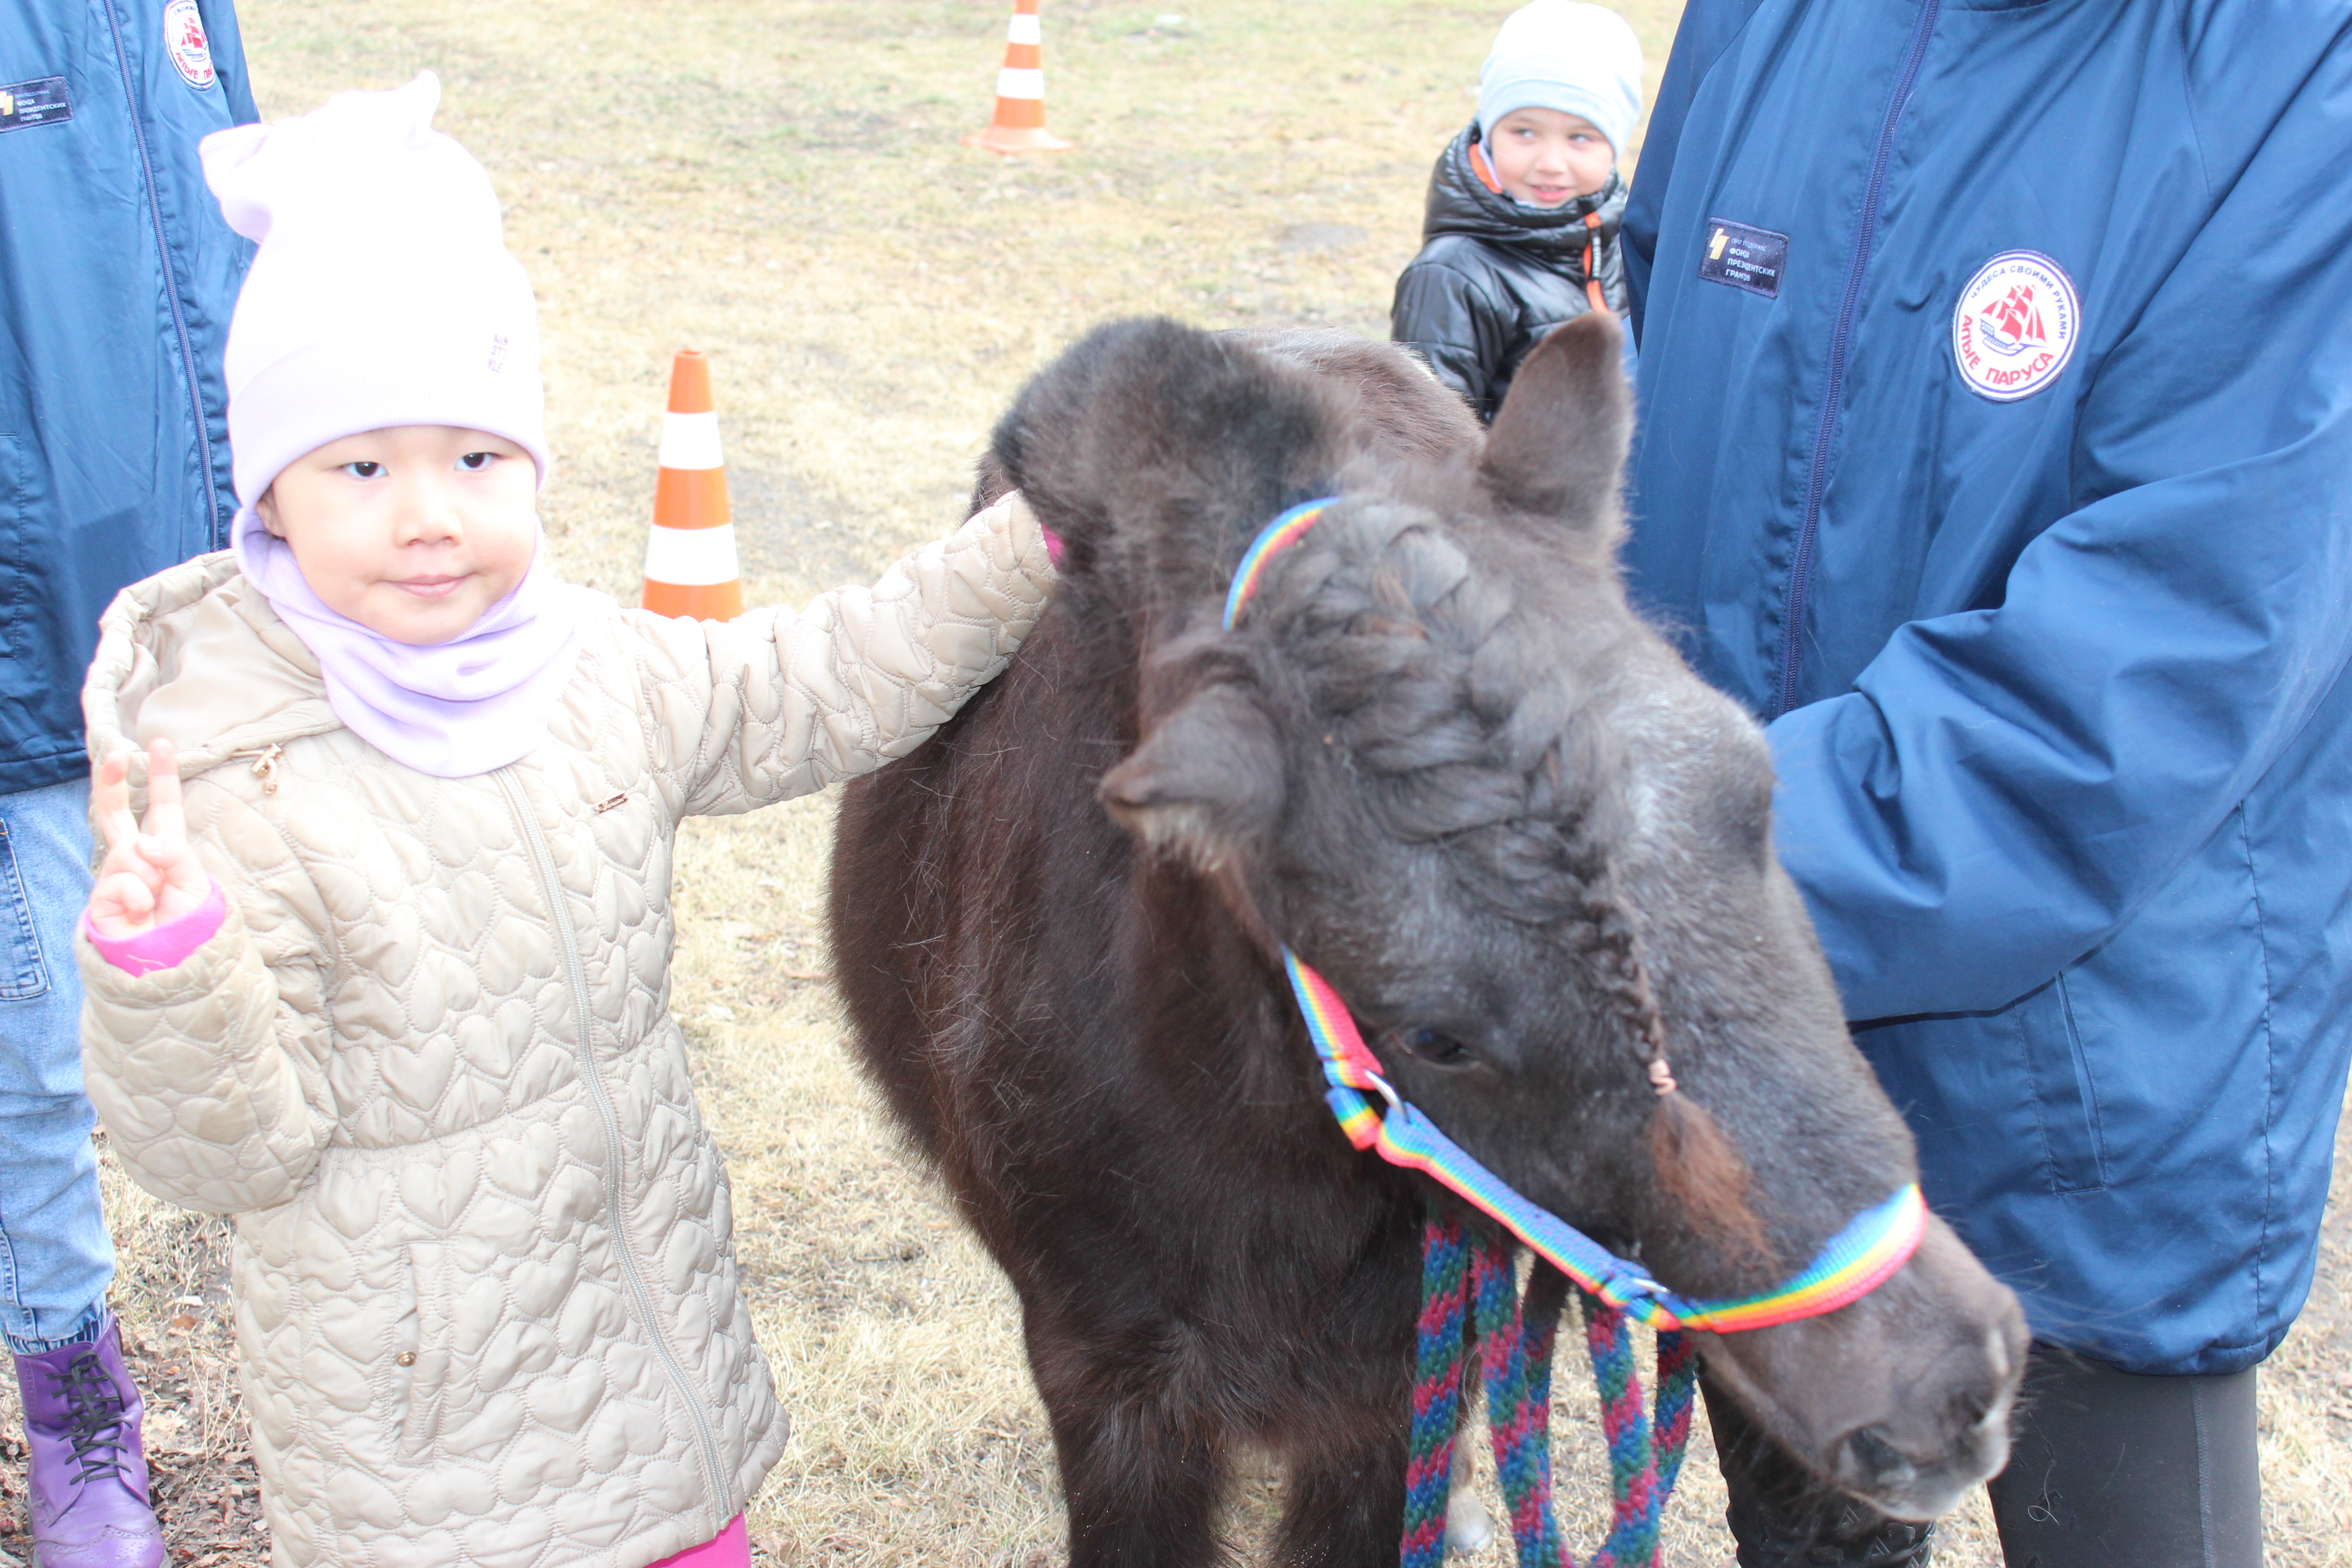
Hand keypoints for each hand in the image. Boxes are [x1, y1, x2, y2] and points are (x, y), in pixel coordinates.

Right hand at [88, 738, 210, 939]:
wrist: (172, 962)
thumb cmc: (187, 924)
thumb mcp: (195, 882)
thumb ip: (175, 855)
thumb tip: (142, 843)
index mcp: (165, 849)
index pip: (162, 808)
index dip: (162, 777)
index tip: (160, 743)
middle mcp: (136, 857)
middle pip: (117, 812)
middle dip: (113, 782)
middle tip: (117, 754)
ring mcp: (115, 875)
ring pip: (131, 853)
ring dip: (152, 878)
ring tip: (157, 903)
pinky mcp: (101, 897)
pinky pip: (123, 881)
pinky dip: (139, 897)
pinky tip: (141, 914)